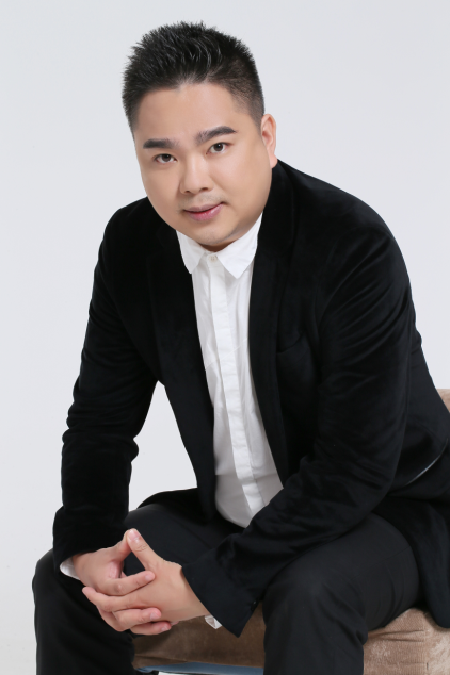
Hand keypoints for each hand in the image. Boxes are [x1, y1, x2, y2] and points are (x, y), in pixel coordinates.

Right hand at [74, 532, 169, 633]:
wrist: (88, 572)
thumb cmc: (101, 562)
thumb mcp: (111, 553)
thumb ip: (124, 546)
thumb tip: (132, 532)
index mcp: (103, 585)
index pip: (121, 586)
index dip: (137, 581)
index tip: (153, 575)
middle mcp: (104, 603)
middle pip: (122, 613)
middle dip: (141, 612)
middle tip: (158, 610)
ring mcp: (110, 613)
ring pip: (126, 623)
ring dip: (145, 624)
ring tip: (164, 620)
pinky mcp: (118, 617)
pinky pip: (132, 627)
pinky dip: (147, 628)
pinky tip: (166, 625)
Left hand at [82, 528, 209, 634]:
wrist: (200, 595)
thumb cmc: (177, 580)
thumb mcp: (156, 563)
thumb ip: (141, 549)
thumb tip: (130, 532)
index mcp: (138, 598)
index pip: (111, 601)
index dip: (97, 597)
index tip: (86, 591)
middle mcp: (143, 611)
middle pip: (118, 615)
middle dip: (104, 607)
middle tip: (95, 601)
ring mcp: (155, 618)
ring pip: (132, 624)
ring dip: (121, 617)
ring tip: (114, 611)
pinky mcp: (166, 618)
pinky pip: (146, 625)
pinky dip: (139, 622)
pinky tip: (140, 616)